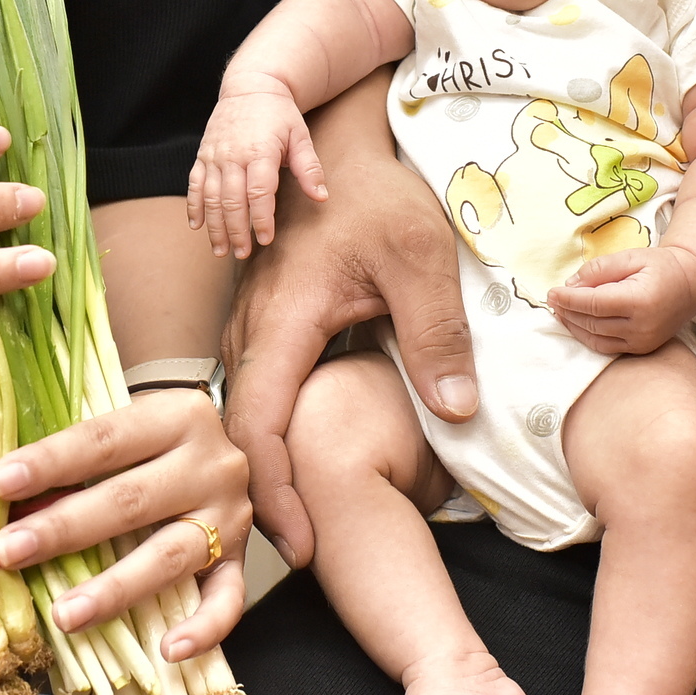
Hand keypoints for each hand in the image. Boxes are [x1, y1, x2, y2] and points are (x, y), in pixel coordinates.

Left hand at [0, 390, 252, 660]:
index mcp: (177, 416)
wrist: (231, 438)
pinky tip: (168, 650)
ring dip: (114, 589)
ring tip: (64, 613)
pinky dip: (204, 628)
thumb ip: (75, 452)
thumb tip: (2, 496)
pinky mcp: (240, 557)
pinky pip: (228, 598)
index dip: (50, 462)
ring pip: (169, 556)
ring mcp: (230, 514)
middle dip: (64, 528)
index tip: (0, 483)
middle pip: (131, 500)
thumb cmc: (152, 439)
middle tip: (10, 551)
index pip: (104, 440)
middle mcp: (211, 463)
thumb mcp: (122, 423)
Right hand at [187, 78, 325, 258]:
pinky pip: (194, 185)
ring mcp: (214, 156)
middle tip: (243, 254)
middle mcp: (232, 155)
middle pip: (231, 200)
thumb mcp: (300, 136)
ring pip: (210, 197)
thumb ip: (309, 168)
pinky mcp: (203, 155)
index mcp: (259, 151)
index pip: (259, 192)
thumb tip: (321, 197)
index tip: (266, 239)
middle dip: (236, 231)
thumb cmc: (280, 114)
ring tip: (221, 251)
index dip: (261, 219)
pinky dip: (194, 207)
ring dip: (214, 227)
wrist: (251, 85)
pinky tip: (197, 227)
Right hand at [221, 70, 475, 567]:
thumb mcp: (424, 259)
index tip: (299, 545)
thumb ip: (437, 335)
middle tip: (303, 553)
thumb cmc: (382, 194)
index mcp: (285, 318)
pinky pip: (254, 387)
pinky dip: (269, 432)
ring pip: (243, 409)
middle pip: (239, 429)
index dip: (273, 491)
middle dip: (263, 496)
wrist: (341, 140)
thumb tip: (456, 412)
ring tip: (300, 523)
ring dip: (265, 466)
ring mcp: (253, 322)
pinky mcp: (266, 320)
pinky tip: (300, 460)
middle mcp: (254, 326)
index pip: (259, 423)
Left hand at [546, 247, 695, 356]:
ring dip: (573, 326)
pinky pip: (606, 347)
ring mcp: (643, 341)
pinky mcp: (642, 348)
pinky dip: (587, 336)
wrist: (691, 285)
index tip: (551, 292)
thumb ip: (600, 269)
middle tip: (552, 300)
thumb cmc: (661, 266)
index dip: (568, 299)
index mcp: (640, 300)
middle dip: (568, 311)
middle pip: (592, 322)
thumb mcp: (630, 257)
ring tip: (559, 311)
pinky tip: (576, 323)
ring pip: (596, 338)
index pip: (594, 304)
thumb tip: (571, 285)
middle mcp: (642, 326)